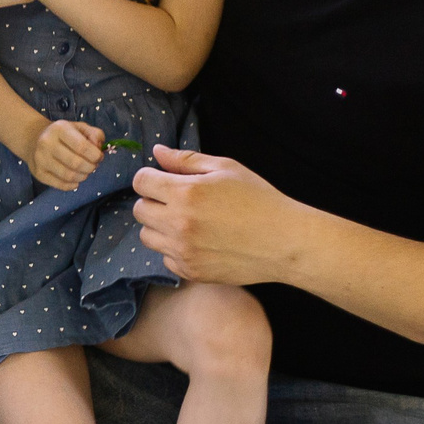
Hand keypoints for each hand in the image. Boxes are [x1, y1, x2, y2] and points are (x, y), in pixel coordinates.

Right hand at [26, 119, 105, 191]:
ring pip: (69, 176)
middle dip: (91, 167)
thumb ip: (95, 135)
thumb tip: (98, 148)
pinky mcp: (38, 173)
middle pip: (76, 163)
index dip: (95, 155)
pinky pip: (61, 185)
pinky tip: (76, 180)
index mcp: (59, 129)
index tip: (99, 157)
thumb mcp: (80, 128)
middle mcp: (47, 143)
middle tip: (93, 165)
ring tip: (85, 172)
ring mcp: (40, 159)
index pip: (82, 146)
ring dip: (83, 176)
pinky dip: (73, 185)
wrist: (34, 140)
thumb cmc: (63, 135)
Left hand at [131, 146, 304, 282]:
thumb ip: (186, 160)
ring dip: (160, 226)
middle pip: (139, 210)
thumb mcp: (226, 169)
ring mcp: (183, 251)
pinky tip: (199, 241)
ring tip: (188, 221)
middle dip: (153, 201)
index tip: (163, 180)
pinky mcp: (190, 271)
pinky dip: (175, 249)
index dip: (150, 178)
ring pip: (147, 236)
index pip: (141, 182)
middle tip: (178, 200)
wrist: (284, 242)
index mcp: (186, 193)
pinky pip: (165, 258)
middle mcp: (178, 224)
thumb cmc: (259, 199)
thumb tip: (157, 152)